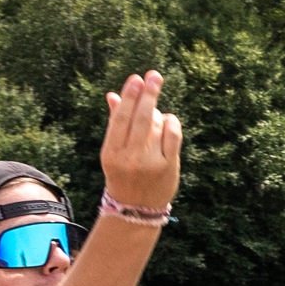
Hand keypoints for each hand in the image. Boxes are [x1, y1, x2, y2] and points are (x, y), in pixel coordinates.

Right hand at [100, 71, 182, 209]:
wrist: (136, 209)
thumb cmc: (123, 173)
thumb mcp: (113, 151)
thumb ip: (115, 123)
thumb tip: (113, 95)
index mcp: (111, 153)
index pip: (120, 119)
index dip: (129, 97)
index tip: (136, 79)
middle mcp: (130, 158)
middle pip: (141, 119)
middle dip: (148, 94)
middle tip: (154, 76)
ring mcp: (151, 163)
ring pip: (157, 125)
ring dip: (158, 113)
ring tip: (155, 112)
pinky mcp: (169, 167)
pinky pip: (173, 136)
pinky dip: (172, 123)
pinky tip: (169, 120)